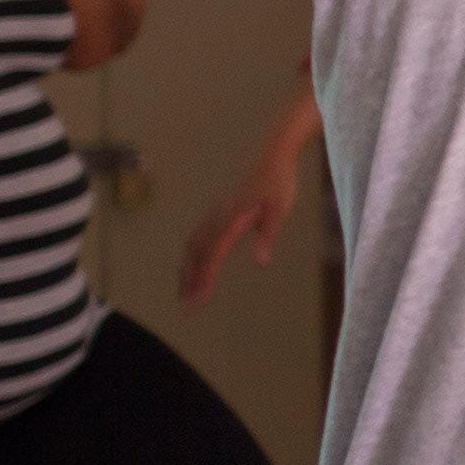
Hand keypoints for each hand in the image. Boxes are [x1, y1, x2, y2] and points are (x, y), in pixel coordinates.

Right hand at [182, 128, 302, 301]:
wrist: (274, 158)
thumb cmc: (279, 184)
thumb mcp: (280, 209)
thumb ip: (268, 234)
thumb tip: (261, 261)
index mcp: (231, 219)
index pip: (213, 254)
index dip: (204, 278)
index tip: (198, 299)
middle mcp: (218, 218)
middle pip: (196, 253)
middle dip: (189, 279)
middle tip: (186, 306)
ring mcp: (216, 214)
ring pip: (193, 245)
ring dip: (187, 269)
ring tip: (185, 292)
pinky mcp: (219, 213)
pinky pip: (198, 237)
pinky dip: (191, 255)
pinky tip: (193, 266)